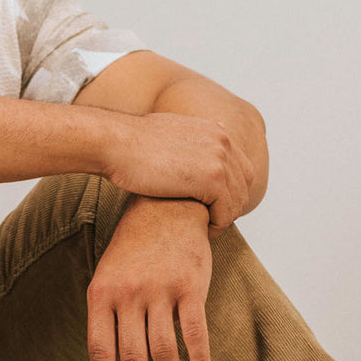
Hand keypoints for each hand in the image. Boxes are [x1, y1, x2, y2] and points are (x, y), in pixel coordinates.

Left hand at [85, 195, 212, 360]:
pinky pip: (195, 333)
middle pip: (133, 357)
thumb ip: (102, 330)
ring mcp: (161, 288)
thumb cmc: (132, 253)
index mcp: (101, 293)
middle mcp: (128, 293)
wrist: (166, 206)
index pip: (100, 350)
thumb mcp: (107, 285)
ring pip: (165, 350)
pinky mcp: (191, 285)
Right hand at [104, 112, 254, 230]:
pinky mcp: (211, 179)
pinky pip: (226, 212)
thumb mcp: (168, 130)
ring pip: (237, 201)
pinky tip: (202, 230)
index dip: (232, 190)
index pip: (241, 168)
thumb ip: (189, 136)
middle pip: (244, 185)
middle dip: (230, 206)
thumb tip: (195, 136)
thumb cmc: (130, 142)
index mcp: (215, 130)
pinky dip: (217, 226)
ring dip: (223, 219)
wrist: (115, 143)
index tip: (214, 206)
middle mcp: (223, 141)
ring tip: (205, 229)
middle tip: (212, 221)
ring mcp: (219, 159)